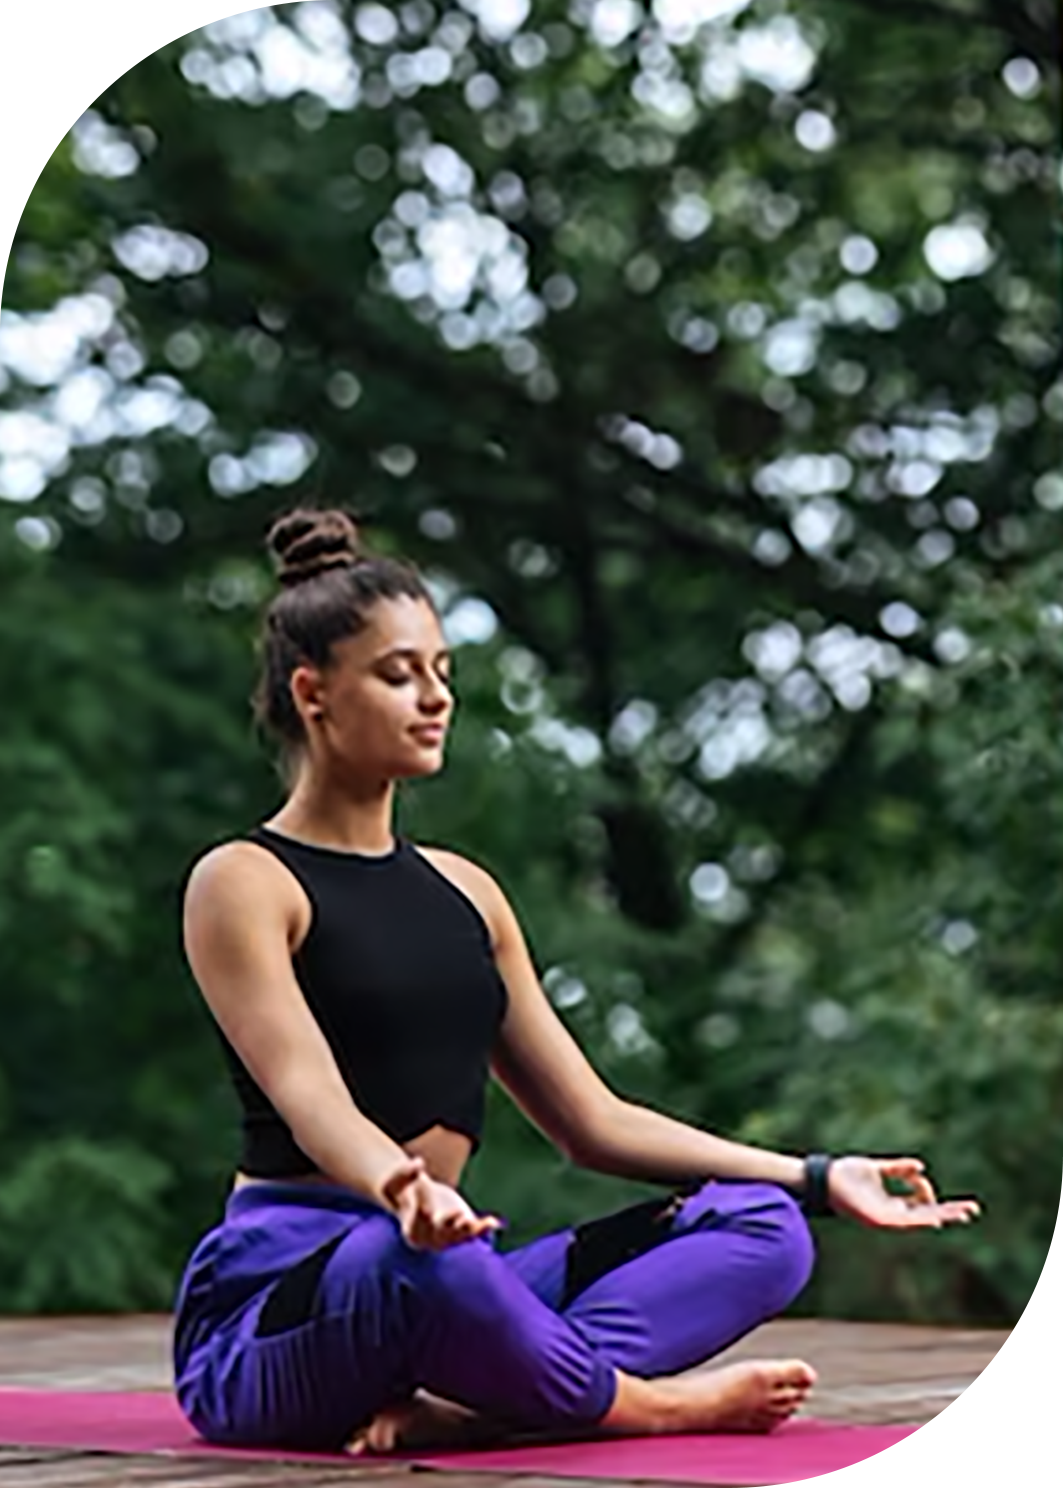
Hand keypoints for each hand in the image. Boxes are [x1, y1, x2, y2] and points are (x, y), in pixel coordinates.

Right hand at [381, 1157, 501, 1250]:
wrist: (419, 1198)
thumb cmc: (404, 1191)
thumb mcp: (395, 1181)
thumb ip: (404, 1172)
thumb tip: (418, 1163)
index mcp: (412, 1231)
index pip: (419, 1219)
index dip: (421, 1201)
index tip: (422, 1181)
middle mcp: (431, 1239)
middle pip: (440, 1233)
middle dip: (447, 1222)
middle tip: (456, 1212)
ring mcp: (450, 1235)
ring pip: (459, 1235)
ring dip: (468, 1230)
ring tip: (477, 1223)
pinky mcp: (465, 1227)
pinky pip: (475, 1231)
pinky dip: (484, 1228)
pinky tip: (494, 1223)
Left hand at [827, 1155, 980, 1229]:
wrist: (824, 1178)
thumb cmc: (845, 1174)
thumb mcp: (877, 1169)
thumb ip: (897, 1169)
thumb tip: (921, 1166)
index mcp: (892, 1203)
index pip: (922, 1205)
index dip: (932, 1195)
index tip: (929, 1179)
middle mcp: (891, 1213)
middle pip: (926, 1214)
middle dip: (950, 1212)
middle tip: (973, 1210)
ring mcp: (886, 1218)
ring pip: (919, 1220)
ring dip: (941, 1216)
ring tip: (962, 1214)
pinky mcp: (878, 1219)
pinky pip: (903, 1220)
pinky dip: (919, 1218)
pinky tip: (935, 1217)